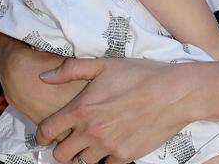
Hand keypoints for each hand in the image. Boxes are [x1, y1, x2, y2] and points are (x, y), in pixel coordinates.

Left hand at [35, 57, 194, 163]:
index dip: (43, 135)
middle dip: (62, 149)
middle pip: (60, 155)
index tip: (48, 135)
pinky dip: (108, 159)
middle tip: (72, 141)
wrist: (175, 92)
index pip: (46, 131)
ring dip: (85, 155)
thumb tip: (44, 76)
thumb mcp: (105, 65)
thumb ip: (71, 69)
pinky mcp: (125, 155)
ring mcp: (108, 146)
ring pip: (82, 163)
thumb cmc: (142, 75)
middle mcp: (90, 131)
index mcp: (81, 109)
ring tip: (94, 145)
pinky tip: (114, 147)